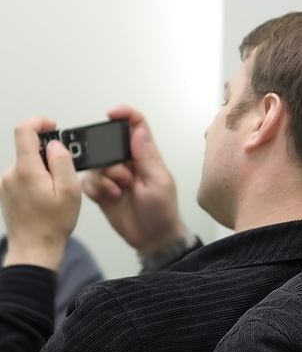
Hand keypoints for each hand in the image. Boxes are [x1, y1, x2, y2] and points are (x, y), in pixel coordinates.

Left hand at [0, 116, 80, 270]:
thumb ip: (63, 162)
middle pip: (29, 149)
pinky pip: (24, 176)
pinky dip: (38, 180)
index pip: (24, 131)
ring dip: (44, 170)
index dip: (39, 122)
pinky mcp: (7, 191)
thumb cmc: (53, 224)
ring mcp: (6, 183)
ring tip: (57, 192)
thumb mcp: (70, 191)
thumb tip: (56, 145)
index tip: (52, 126)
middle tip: (66, 173)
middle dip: (49, 155)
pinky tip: (47, 198)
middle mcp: (11, 173)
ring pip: (28, 164)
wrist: (34, 248)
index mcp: (26, 170)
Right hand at [81, 105, 186, 254]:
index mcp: (146, 156)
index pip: (136, 126)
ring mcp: (114, 176)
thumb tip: (138, 130)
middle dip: (111, 159)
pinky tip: (109, 197)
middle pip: (108, 145)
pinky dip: (96, 189)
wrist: (152, 238)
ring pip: (97, 164)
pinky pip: (88, 181)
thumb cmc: (162, 210)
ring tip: (119, 191)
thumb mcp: (158, 182)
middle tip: (124, 177)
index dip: (125, 115)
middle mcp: (128, 162)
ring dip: (106, 178)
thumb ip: (146, 156)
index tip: (112, 113)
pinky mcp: (102, 190)